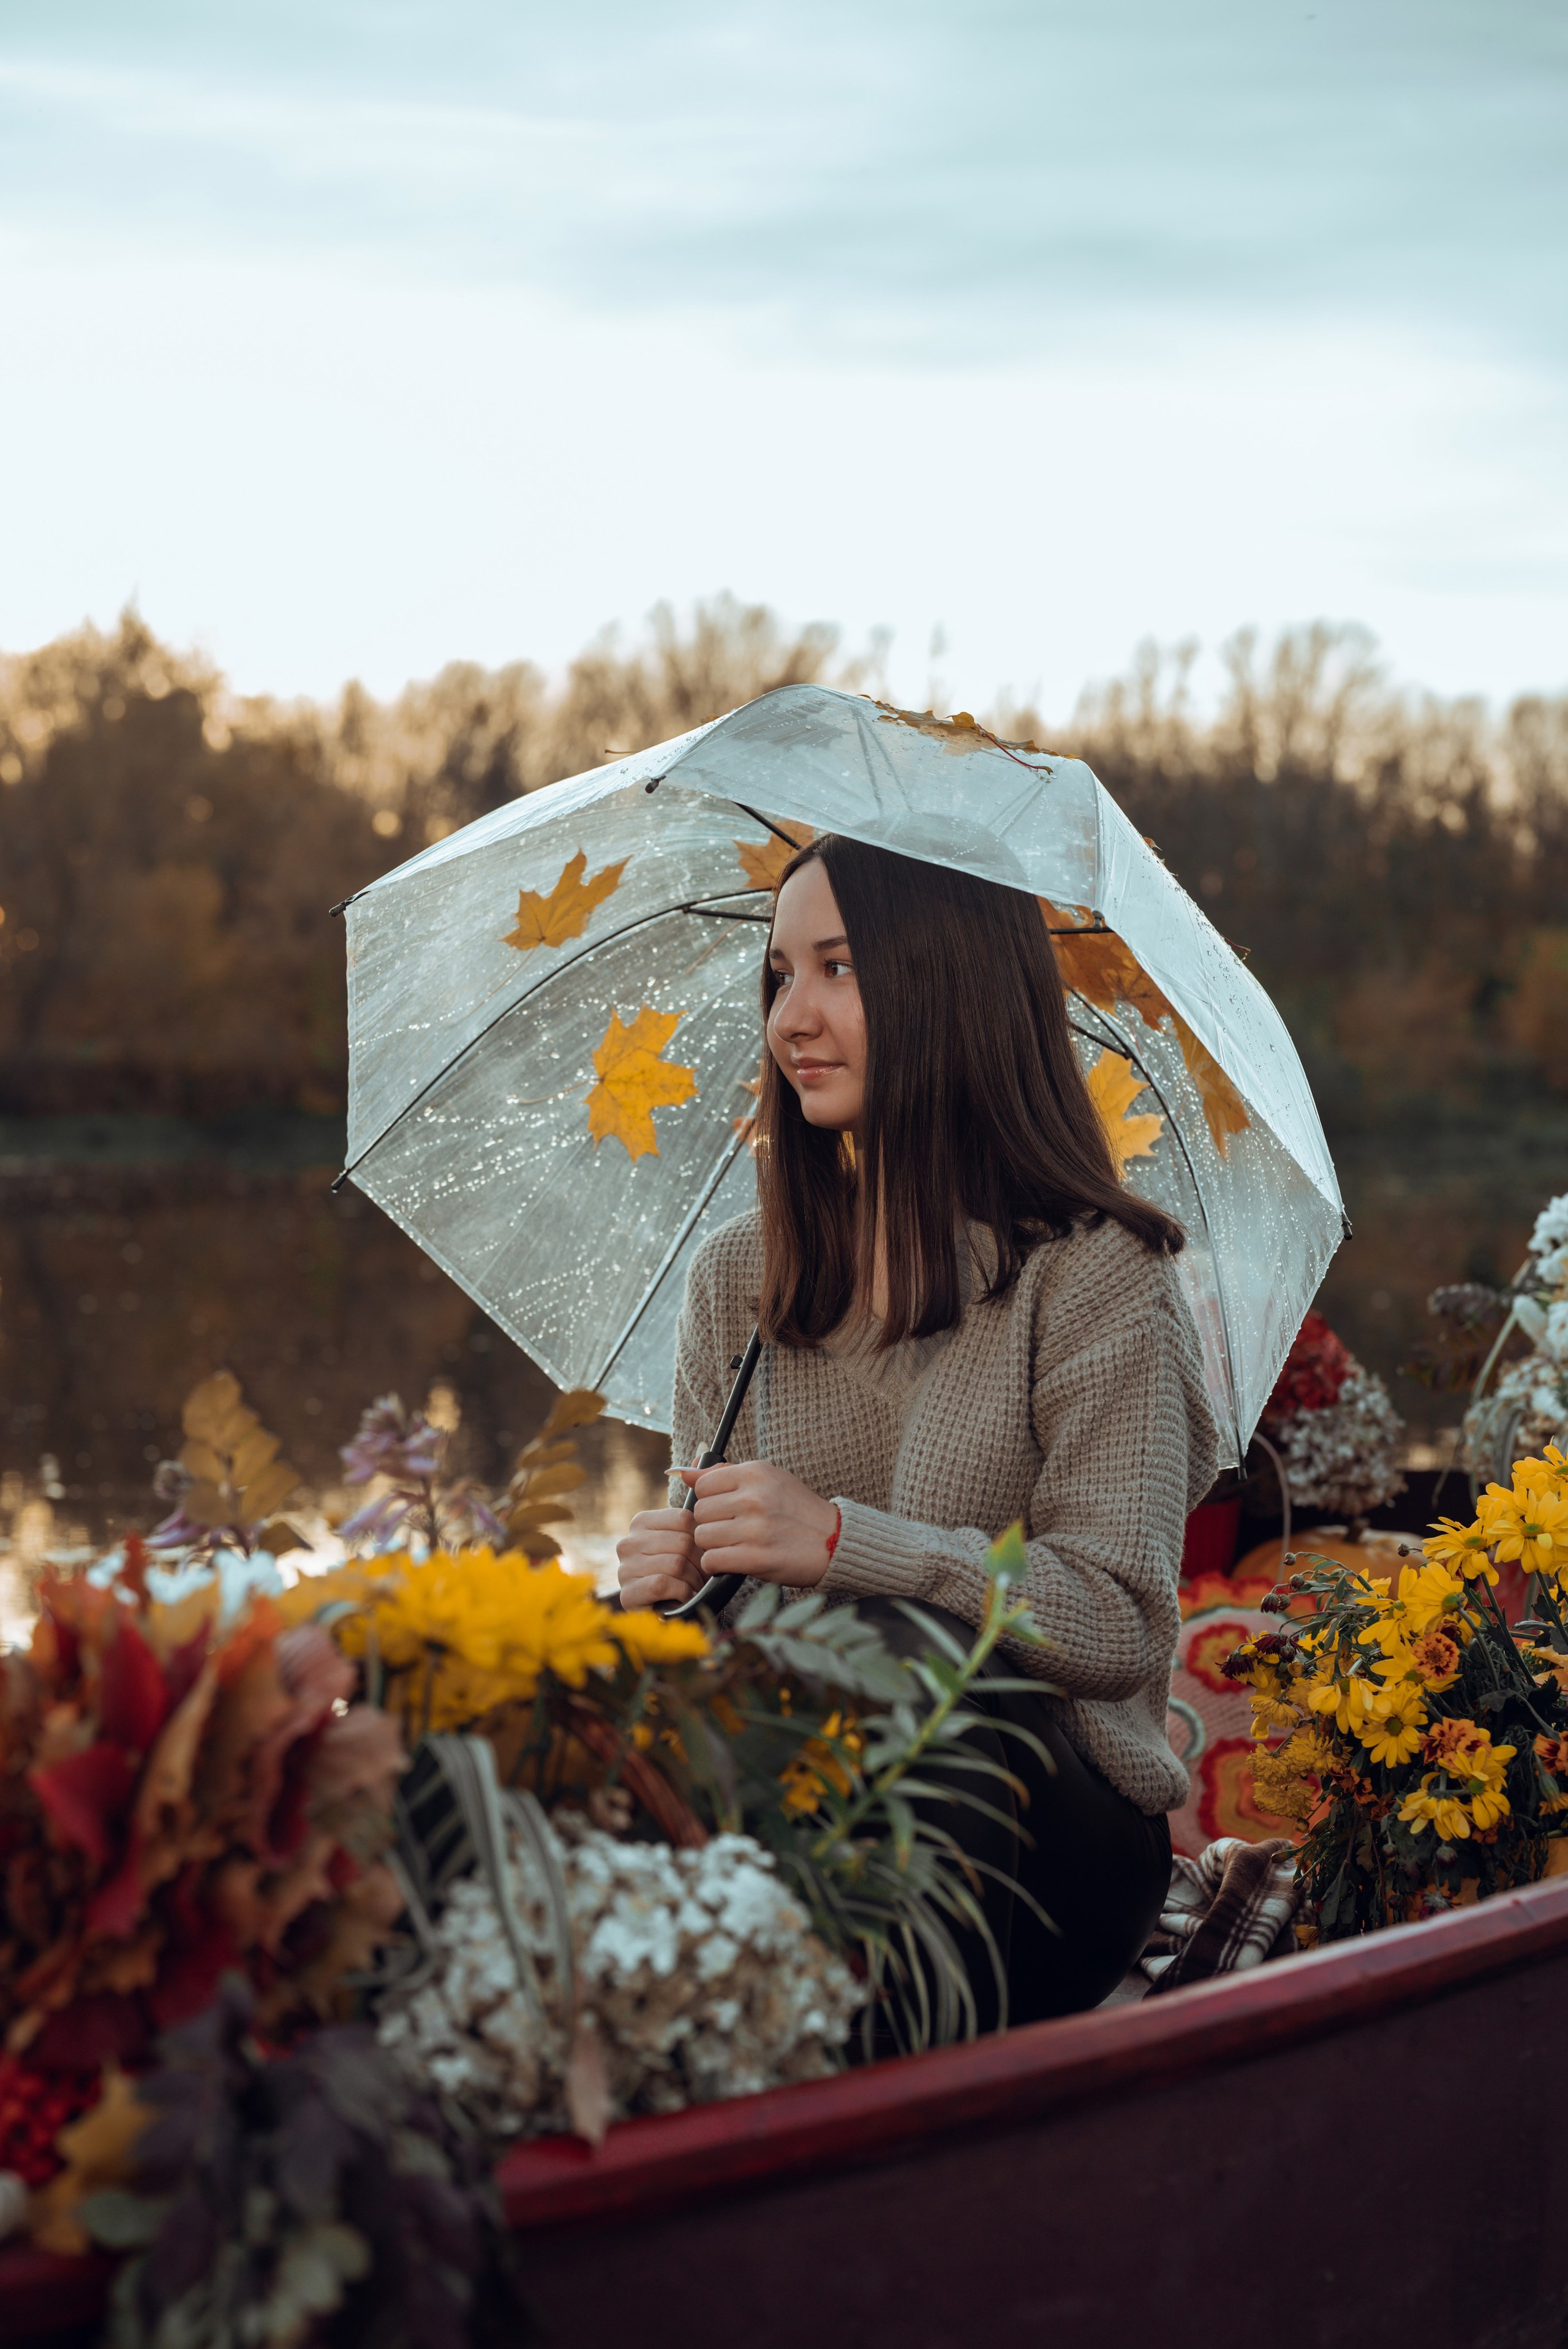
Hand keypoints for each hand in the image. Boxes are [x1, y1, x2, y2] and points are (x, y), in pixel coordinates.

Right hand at [616, 1506, 704, 1612]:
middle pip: (682, 1542)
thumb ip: (690, 1530)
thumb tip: (710, 1521)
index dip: (701, 1539)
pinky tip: (685, 1597)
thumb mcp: (681, 1546)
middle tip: (704, 1576)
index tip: (704, 1554)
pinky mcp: (628, 1593)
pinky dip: (682, 1593)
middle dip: (700, 1563)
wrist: (664, 1614)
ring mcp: (624, 1568)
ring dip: (693, 1580)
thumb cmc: (677, 1575)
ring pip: (676, 1564)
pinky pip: (663, 1584)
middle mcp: (628, 1542)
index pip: (684, 1518)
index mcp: (641, 1522)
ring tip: (695, 1587)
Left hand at [681, 1459, 839, 1589]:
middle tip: (731, 1530)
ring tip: (734, 1545)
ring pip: (702, 1537)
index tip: (725, 1509)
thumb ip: (723, 1474)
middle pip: (699, 1512)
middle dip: (710, 1523)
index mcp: (755, 1474)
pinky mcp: (757, 1558)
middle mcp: (754, 1498)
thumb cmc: (797, 1510)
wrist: (833, 1541)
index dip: (710, 1500)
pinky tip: (733, 1561)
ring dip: (713, 1545)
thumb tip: (682, 1472)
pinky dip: (717, 1564)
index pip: (703, 1485)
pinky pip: (712, 1560)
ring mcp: (755, 1529)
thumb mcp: (767, 1480)